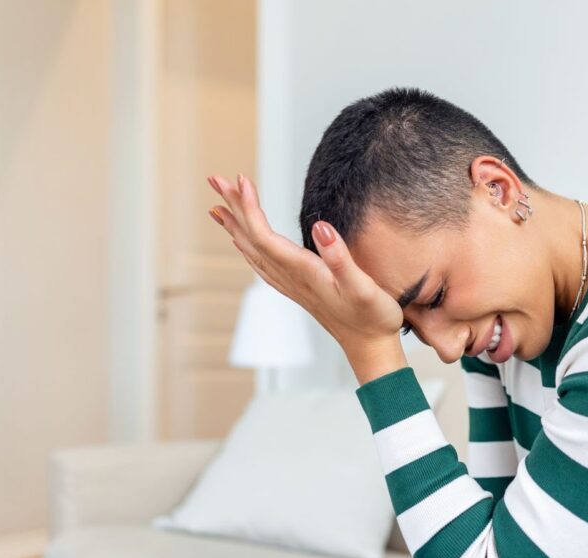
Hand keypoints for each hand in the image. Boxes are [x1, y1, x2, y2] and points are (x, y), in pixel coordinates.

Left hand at [205, 173, 402, 348]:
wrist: (371, 349)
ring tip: (218, 206)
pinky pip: (263, 265)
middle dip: (234, 207)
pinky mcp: (298, 290)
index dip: (250, 207)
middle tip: (215, 179)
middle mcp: (292, 279)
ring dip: (235, 226)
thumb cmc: (372, 319)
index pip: (265, 236)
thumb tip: (320, 228)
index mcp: (304, 273)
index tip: (241, 180)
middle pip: (252, 239)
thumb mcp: (363, 288)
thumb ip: (341, 259)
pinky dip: (248, 247)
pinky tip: (243, 242)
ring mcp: (292, 286)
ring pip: (253, 251)